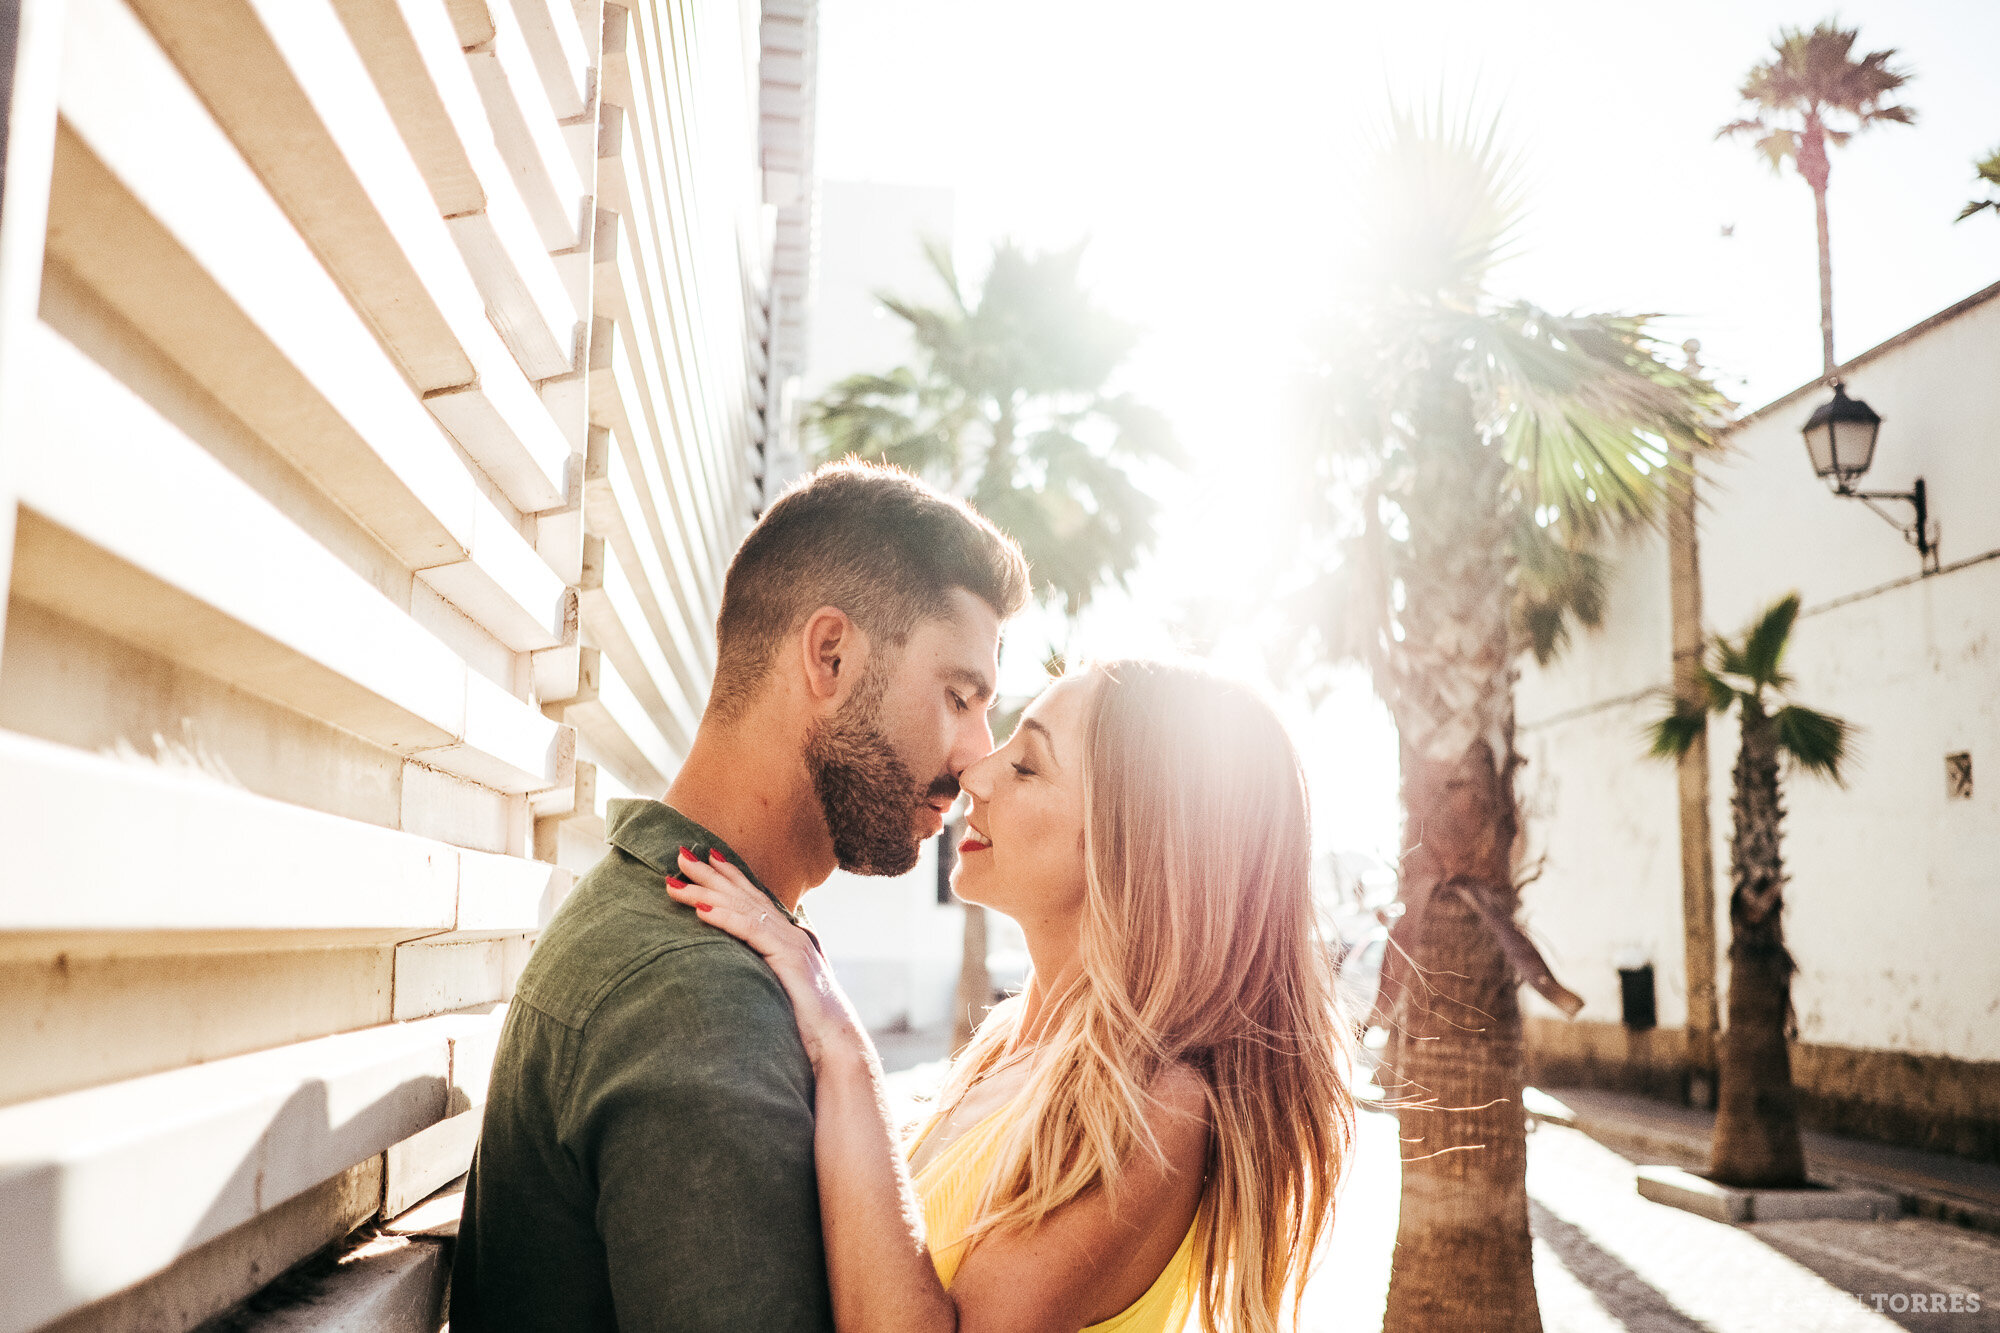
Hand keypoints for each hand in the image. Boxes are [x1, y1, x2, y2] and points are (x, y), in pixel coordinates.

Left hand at [665, 849, 866, 1070]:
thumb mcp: (785, 989)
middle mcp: (791, 932)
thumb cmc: (810, 1023)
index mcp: (790, 937)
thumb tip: (753, 967)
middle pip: (744, 894)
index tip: (706, 858)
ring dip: (706, 891)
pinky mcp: (788, 957)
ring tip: (676, 879)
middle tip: (680, 853)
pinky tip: (701, 909)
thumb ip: (771, 970)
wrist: (836, 1041)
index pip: (755, 898)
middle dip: (711, 873)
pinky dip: (724, 917)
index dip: (730, 876)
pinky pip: (750, 931)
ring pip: (742, 907)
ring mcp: (791, 942)